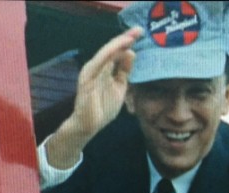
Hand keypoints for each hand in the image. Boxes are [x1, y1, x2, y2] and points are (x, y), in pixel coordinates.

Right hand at [46, 26, 142, 168]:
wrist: (88, 126)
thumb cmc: (102, 108)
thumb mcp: (119, 88)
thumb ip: (124, 72)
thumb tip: (131, 53)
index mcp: (104, 68)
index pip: (117, 52)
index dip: (128, 42)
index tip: (141, 33)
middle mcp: (97, 66)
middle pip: (112, 49)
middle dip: (126, 38)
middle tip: (139, 30)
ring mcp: (91, 71)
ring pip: (106, 53)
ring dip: (118, 44)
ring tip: (131, 36)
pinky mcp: (87, 78)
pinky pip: (99, 63)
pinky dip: (108, 54)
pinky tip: (118, 48)